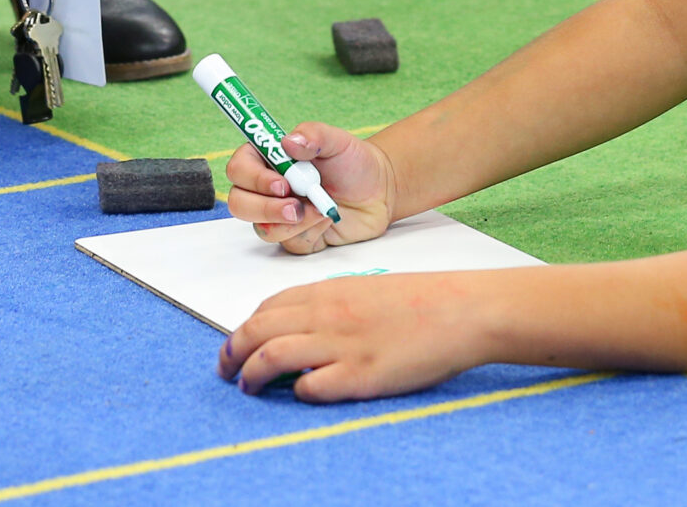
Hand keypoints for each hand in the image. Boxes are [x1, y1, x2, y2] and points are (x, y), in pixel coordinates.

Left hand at [217, 271, 486, 401]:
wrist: (460, 310)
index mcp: (329, 292)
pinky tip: (300, 395)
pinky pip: (311, 387)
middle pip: (257, 331)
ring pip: (271, 357)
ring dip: (250, 375)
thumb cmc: (420, 301)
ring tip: (246, 387)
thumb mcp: (366, 292)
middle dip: (230, 352)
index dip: (243, 328)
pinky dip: (297, 393)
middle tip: (225, 370)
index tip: (237, 344)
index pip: (267, 308)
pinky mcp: (360, 376)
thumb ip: (331, 307)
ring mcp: (341, 345)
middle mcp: (327, 315)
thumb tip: (301, 329)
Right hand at [224, 121, 395, 254]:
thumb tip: (289, 141)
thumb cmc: (353, 162)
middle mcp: (266, 189)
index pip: (239, 169)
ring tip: (322, 208)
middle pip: (239, 204)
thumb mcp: (337, 141)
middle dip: (266, 208)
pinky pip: (290, 244)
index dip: (253, 179)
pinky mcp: (295, 237)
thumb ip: (314, 135)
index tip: (282, 183)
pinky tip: (327, 219)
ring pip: (263, 229)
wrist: (378, 191)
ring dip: (293, 222)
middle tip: (295, 207)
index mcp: (268, 160)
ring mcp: (278, 215)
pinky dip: (311, 232)